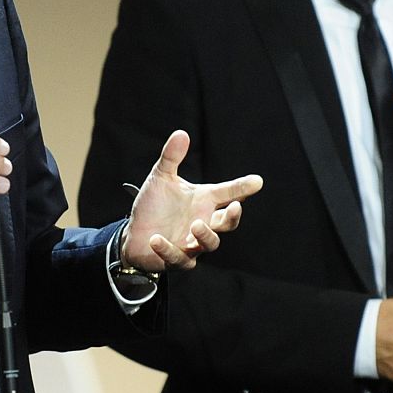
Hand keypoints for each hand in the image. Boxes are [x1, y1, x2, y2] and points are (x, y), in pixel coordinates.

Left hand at [124, 130, 263, 271]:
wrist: (135, 233)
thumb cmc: (154, 206)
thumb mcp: (161, 178)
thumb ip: (172, 158)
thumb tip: (181, 133)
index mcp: (204, 202)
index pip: (228, 193)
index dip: (243, 188)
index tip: (257, 181)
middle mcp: (203, 223)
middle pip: (227, 223)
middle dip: (232, 216)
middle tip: (234, 207)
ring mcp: (192, 243)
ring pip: (209, 243)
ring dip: (205, 235)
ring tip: (197, 224)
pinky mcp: (177, 259)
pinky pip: (179, 258)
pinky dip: (168, 250)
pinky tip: (156, 239)